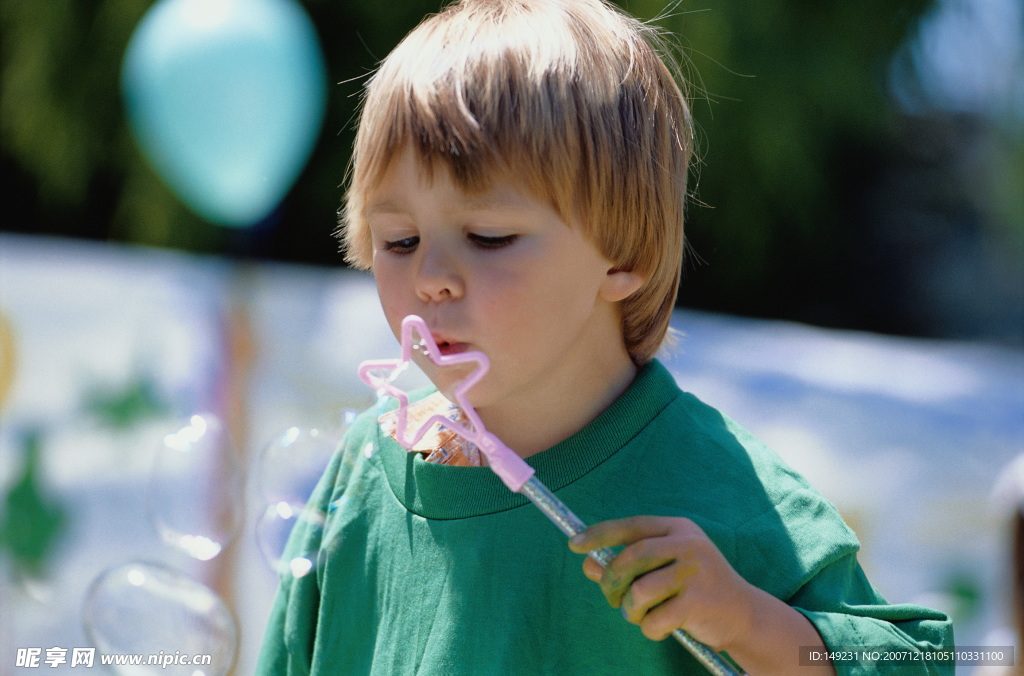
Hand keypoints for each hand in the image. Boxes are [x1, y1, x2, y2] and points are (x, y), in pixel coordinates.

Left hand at [568, 516, 754, 650]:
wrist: (743, 614)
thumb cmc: (694, 589)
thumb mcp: (664, 569)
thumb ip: (627, 565)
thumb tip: (588, 564)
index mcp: (678, 529)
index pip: (631, 526)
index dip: (599, 534)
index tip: (574, 545)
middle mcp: (688, 544)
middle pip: (631, 558)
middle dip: (611, 581)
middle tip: (611, 598)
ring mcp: (696, 572)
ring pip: (639, 591)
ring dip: (630, 610)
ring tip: (639, 615)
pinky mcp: (699, 602)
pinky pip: (654, 619)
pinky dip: (649, 628)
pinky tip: (662, 627)